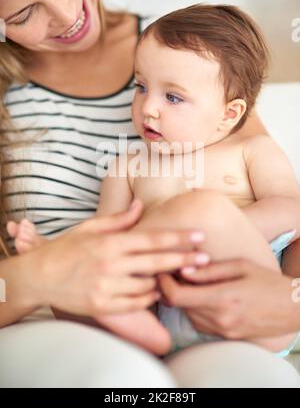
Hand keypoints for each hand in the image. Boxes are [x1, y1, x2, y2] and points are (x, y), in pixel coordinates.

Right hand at [25, 200, 204, 321]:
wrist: (38, 277)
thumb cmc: (65, 248)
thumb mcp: (90, 228)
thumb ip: (119, 219)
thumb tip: (140, 204)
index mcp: (109, 243)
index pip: (151, 239)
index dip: (177, 237)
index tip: (198, 235)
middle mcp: (110, 265)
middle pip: (156, 262)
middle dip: (184, 259)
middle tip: (206, 257)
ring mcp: (107, 288)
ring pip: (148, 285)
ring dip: (164, 279)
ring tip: (179, 274)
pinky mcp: (103, 307)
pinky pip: (136, 303)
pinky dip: (148, 296)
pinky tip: (154, 289)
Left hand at [158, 259, 299, 338]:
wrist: (294, 308)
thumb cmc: (268, 282)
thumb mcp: (241, 266)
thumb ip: (210, 270)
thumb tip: (183, 270)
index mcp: (223, 298)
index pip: (178, 295)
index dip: (163, 282)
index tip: (162, 268)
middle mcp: (220, 318)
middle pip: (179, 305)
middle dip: (171, 287)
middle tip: (173, 269)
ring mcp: (223, 330)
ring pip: (187, 314)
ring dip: (183, 298)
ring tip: (189, 280)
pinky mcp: (226, 335)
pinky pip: (200, 323)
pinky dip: (194, 308)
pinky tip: (203, 294)